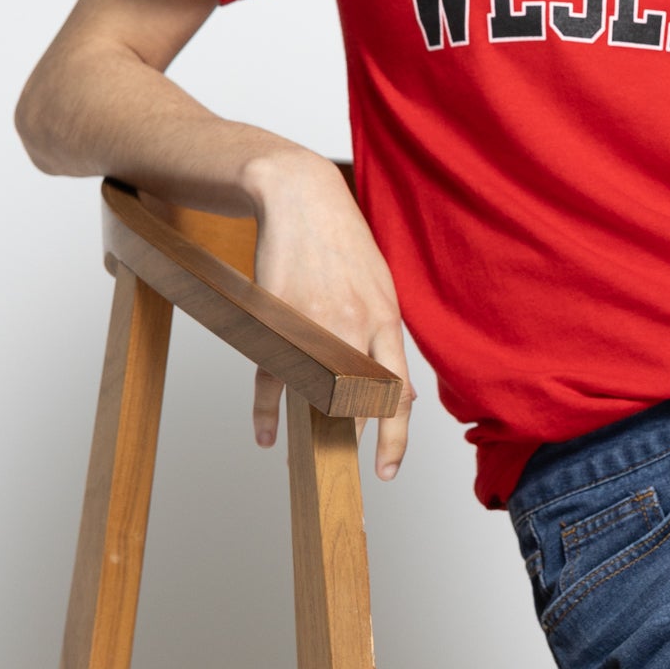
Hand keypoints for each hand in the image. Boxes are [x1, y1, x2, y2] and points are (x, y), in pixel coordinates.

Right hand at [243, 150, 417, 480]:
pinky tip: (266, 432)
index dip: (395, 439)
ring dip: (309, 423)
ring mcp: (313, 321)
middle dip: (352, 437)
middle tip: (347, 464)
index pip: (396, 392)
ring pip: (312, 392)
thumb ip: (388, 342)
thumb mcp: (381, 288)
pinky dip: (266, 409)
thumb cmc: (344, 244)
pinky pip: (271, 376)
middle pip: (356, 400)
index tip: (387, 471)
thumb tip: (404, 394)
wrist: (301, 197)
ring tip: (309, 447)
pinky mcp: (277, 316)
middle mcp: (352, 324)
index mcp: (385, 318)